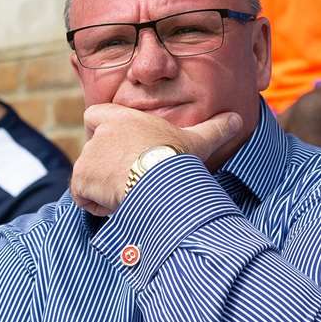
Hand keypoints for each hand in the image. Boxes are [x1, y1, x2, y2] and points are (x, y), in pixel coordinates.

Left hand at [69, 104, 243, 215]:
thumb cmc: (179, 158)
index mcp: (121, 119)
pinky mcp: (81, 179)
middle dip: (105, 168)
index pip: (94, 116)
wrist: (161, 180)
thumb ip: (215, 129)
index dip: (100, 131)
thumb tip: (238, 119)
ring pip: (88, 176)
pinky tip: (118, 205)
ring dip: (103, 188)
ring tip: (129, 196)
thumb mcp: (199, 140)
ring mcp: (87, 156)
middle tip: (129, 182)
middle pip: (92, 153)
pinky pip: (82, 196)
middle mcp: (100, 134)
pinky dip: (95, 205)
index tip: (118, 150)